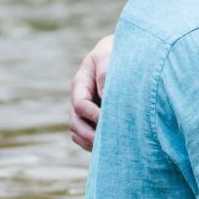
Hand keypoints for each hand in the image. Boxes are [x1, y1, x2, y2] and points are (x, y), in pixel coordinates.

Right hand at [70, 34, 114, 151]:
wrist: (123, 52)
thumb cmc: (116, 53)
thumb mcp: (108, 58)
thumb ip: (105, 75)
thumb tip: (105, 98)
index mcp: (81, 83)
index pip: (80, 105)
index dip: (93, 115)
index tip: (109, 119)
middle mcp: (80, 98)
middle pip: (74, 122)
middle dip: (88, 134)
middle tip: (107, 142)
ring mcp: (85, 109)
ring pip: (77, 131)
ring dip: (89, 141)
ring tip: (108, 146)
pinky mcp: (93, 117)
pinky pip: (85, 136)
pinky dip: (93, 144)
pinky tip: (109, 145)